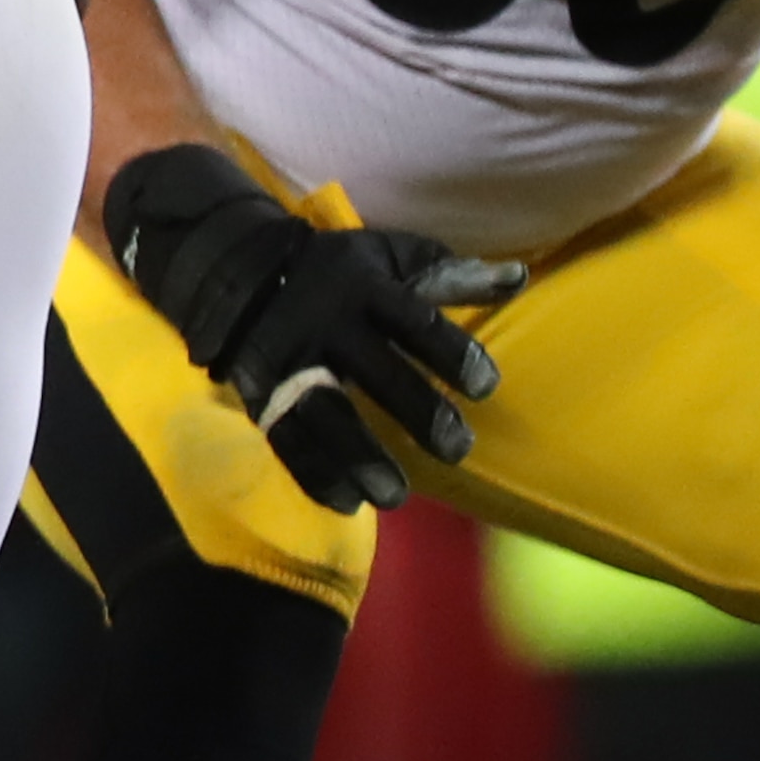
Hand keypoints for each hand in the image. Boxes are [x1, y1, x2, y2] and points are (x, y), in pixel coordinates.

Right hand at [101, 143, 522, 511]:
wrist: (241, 273)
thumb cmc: (337, 270)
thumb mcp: (391, 258)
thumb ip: (451, 274)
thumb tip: (518, 277)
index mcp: (365, 289)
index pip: (414, 320)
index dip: (451, 352)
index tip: (485, 386)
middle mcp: (327, 325)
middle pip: (376, 371)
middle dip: (418, 413)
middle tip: (458, 450)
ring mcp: (290, 363)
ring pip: (325, 414)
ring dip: (359, 458)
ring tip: (395, 497)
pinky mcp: (263, 396)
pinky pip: (286, 439)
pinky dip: (314, 474)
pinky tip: (347, 502)